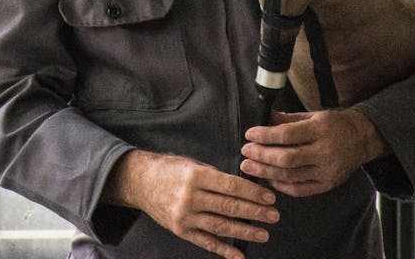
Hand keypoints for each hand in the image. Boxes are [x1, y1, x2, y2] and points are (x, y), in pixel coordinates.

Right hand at [104, 149, 279, 258]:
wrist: (140, 182)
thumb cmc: (170, 170)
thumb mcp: (193, 165)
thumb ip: (216, 177)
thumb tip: (245, 187)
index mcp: (196, 176)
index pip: (231, 186)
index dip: (252, 193)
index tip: (270, 197)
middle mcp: (190, 197)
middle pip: (229, 207)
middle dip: (254, 212)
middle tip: (274, 216)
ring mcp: (185, 216)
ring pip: (220, 226)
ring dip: (245, 232)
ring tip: (263, 233)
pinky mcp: (181, 230)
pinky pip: (205, 242)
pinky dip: (223, 250)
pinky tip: (238, 255)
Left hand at [240, 108, 389, 196]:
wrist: (363, 138)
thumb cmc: (335, 125)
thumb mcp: (313, 115)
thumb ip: (287, 119)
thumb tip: (264, 118)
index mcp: (320, 131)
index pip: (286, 135)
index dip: (265, 136)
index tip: (250, 134)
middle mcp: (325, 152)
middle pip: (286, 159)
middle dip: (261, 156)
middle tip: (245, 152)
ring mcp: (327, 171)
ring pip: (290, 176)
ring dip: (266, 172)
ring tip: (249, 167)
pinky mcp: (328, 185)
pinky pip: (299, 190)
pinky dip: (281, 186)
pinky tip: (268, 178)